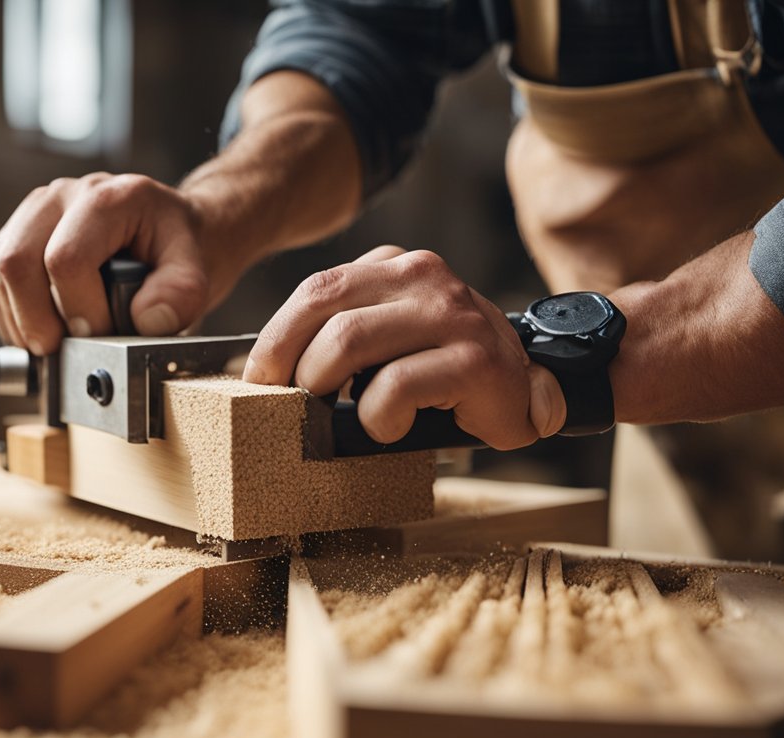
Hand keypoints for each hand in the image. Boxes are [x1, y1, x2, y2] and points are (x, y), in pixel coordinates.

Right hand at [0, 173, 210, 353]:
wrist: (169, 232)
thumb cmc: (178, 251)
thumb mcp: (197, 271)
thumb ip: (181, 295)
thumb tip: (146, 320)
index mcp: (108, 198)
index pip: (66, 259)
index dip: (78, 310)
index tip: (100, 335)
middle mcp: (62, 195)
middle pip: (16, 262)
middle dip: (37, 320)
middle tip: (65, 349)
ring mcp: (34, 212)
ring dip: (20, 322)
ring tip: (56, 342)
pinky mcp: (16, 233)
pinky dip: (9, 315)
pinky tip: (39, 330)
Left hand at [242, 246, 565, 449]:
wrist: (523, 396)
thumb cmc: (441, 375)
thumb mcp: (386, 339)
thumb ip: (341, 333)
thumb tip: (270, 371)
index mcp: (396, 266)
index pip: (316, 289)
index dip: (276, 338)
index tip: (260, 378)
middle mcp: (425, 275)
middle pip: (323, 307)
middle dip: (291, 363)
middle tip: (289, 403)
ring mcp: (453, 313)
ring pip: (350, 340)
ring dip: (327, 389)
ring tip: (336, 417)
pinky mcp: (475, 359)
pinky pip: (395, 385)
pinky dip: (379, 417)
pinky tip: (390, 426)